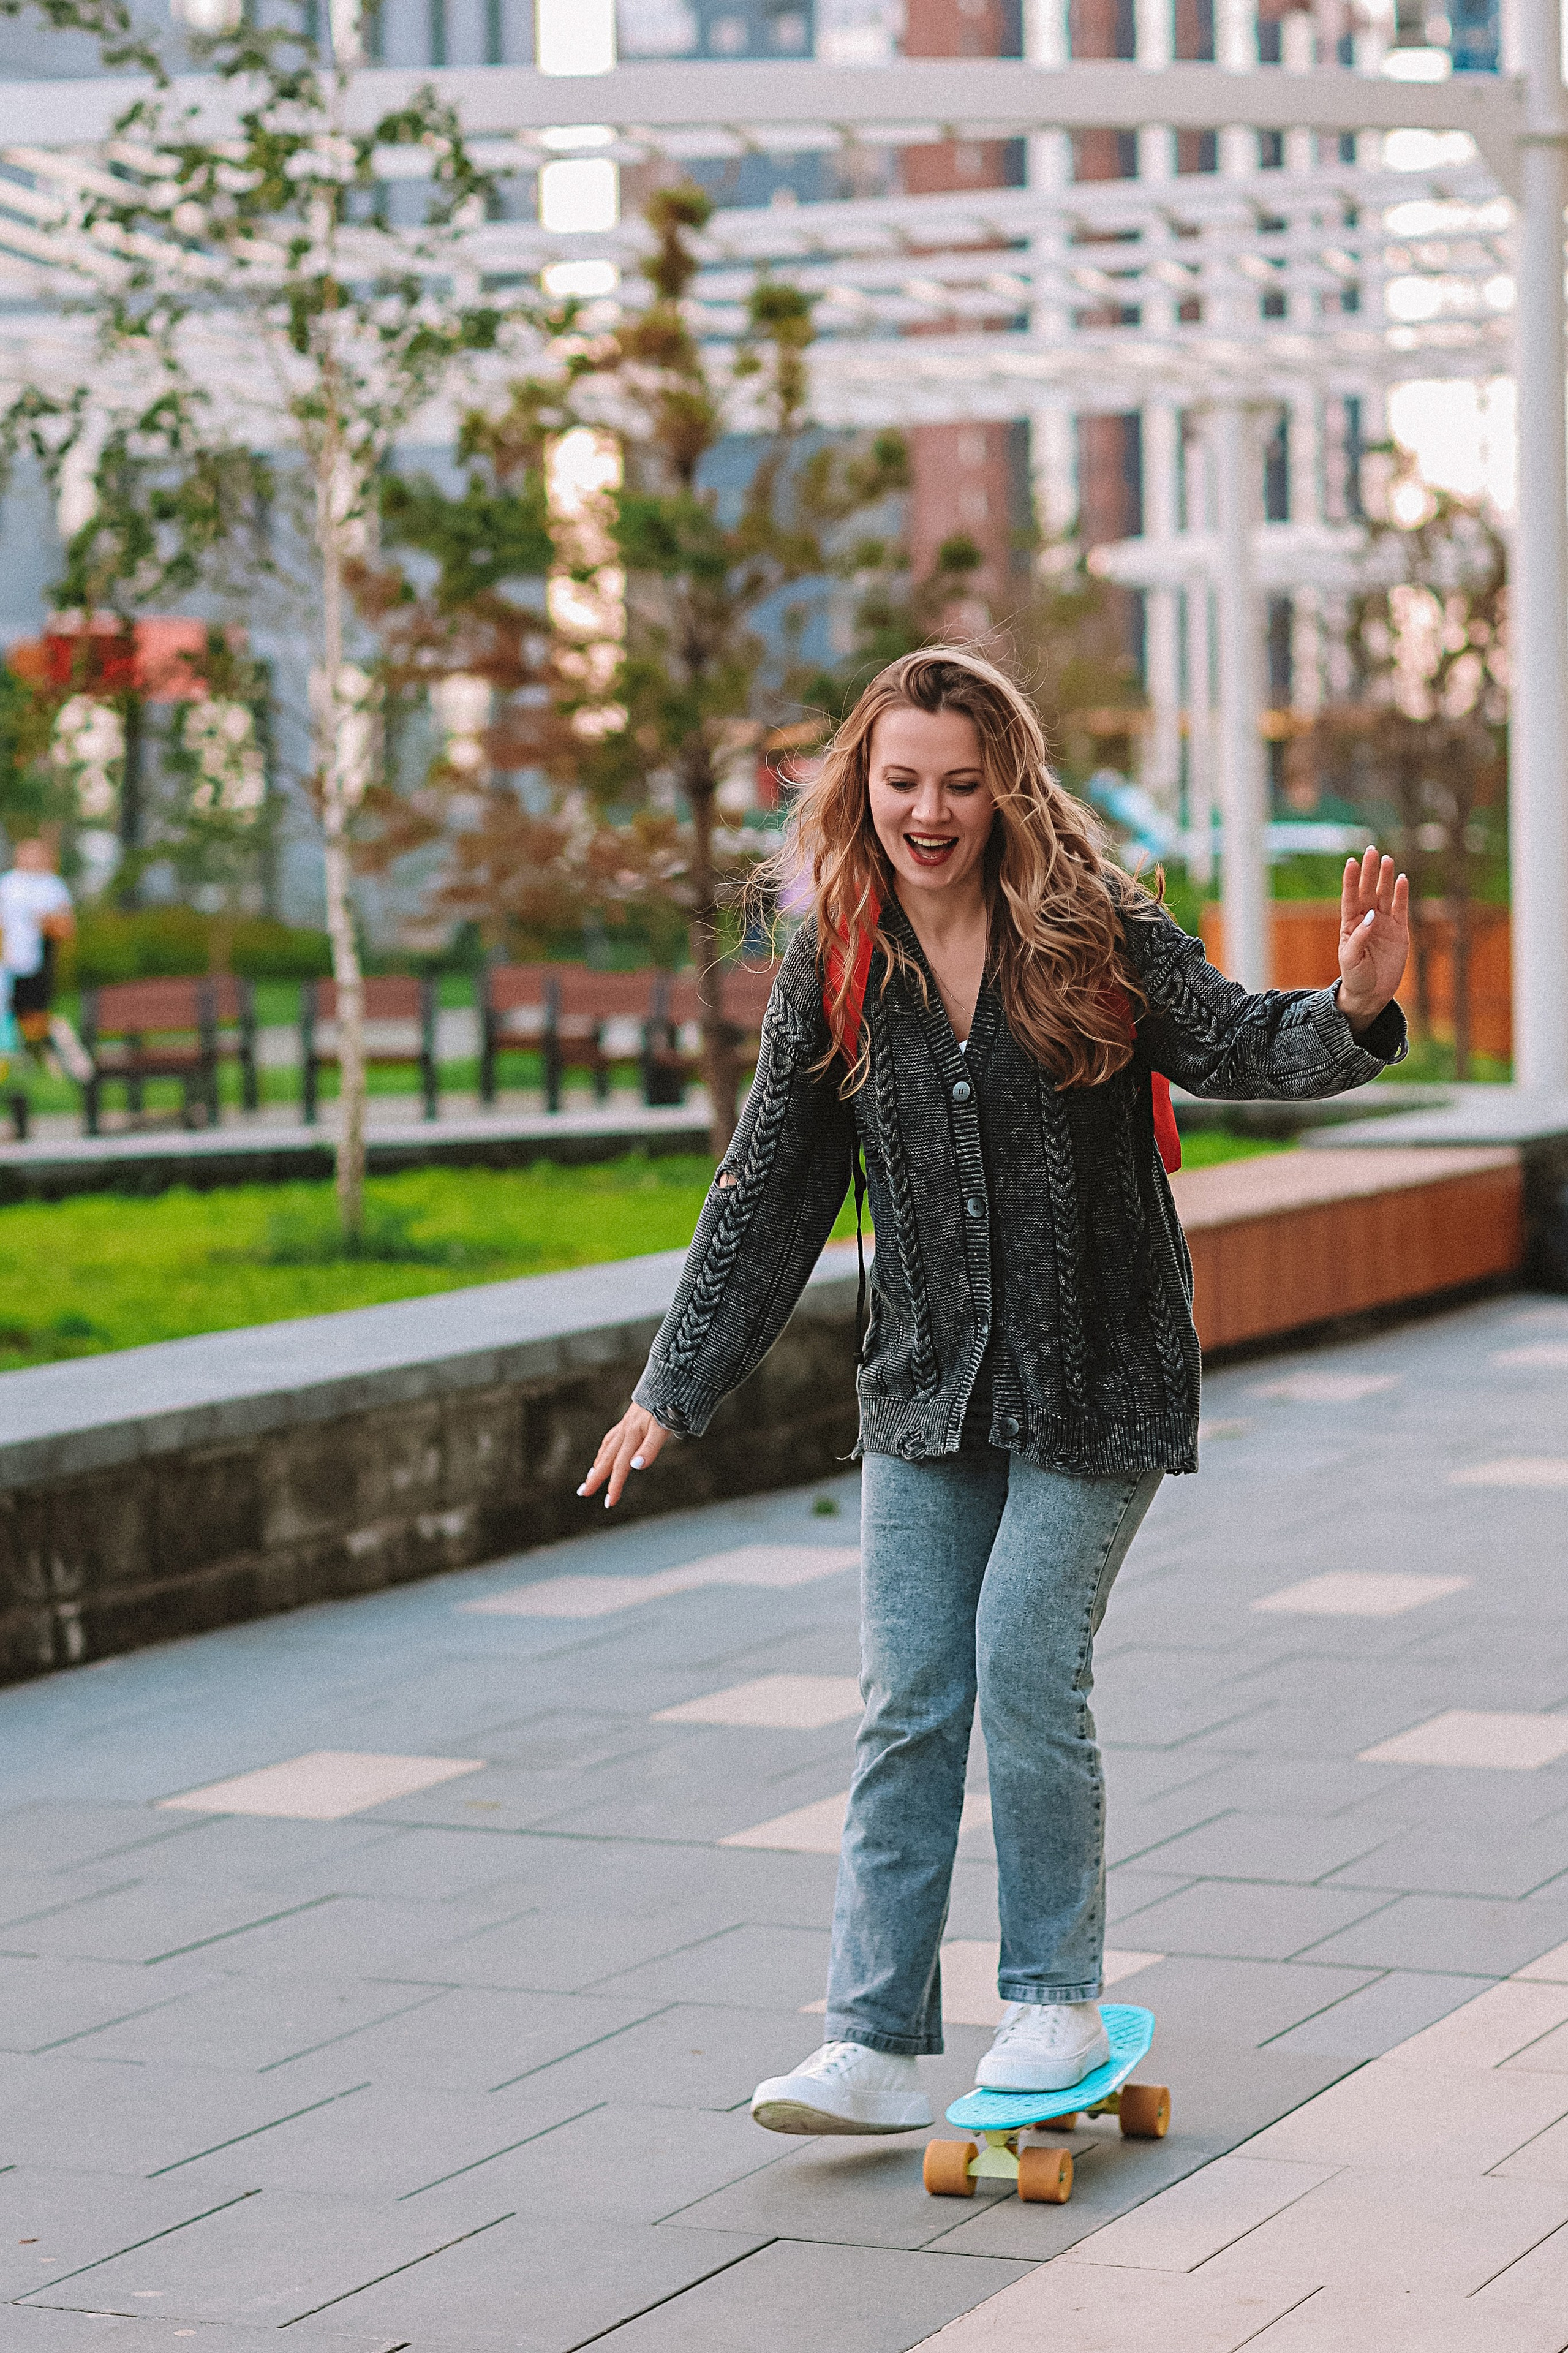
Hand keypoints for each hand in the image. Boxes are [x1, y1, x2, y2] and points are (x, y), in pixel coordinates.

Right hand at [577, 1402, 670, 1508]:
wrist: (669, 1380)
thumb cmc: (669, 1406)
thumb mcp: (663, 1428)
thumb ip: (650, 1448)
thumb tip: (635, 1467)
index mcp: (632, 1436)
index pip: (621, 1467)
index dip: (615, 1485)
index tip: (609, 1503)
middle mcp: (625, 1431)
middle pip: (607, 1459)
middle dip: (596, 1478)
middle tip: (583, 1493)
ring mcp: (625, 1425)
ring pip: (607, 1448)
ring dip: (598, 1464)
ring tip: (590, 1477)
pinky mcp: (629, 1419)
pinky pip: (611, 1438)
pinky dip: (605, 1449)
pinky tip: (605, 1453)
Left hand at [1337, 848, 1408, 1033]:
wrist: (1371, 994)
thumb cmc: (1355, 977)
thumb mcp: (1351, 960)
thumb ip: (1358, 938)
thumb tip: (1370, 917)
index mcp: (1350, 924)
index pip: (1351, 897)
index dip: (1352, 880)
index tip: (1352, 862)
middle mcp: (1367, 920)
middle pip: (1369, 890)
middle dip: (1370, 871)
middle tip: (1372, 851)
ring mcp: (1384, 923)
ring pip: (1384, 895)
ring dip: (1385, 878)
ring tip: (1387, 860)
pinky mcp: (1399, 930)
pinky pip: (1401, 908)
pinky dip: (1401, 894)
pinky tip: (1402, 879)